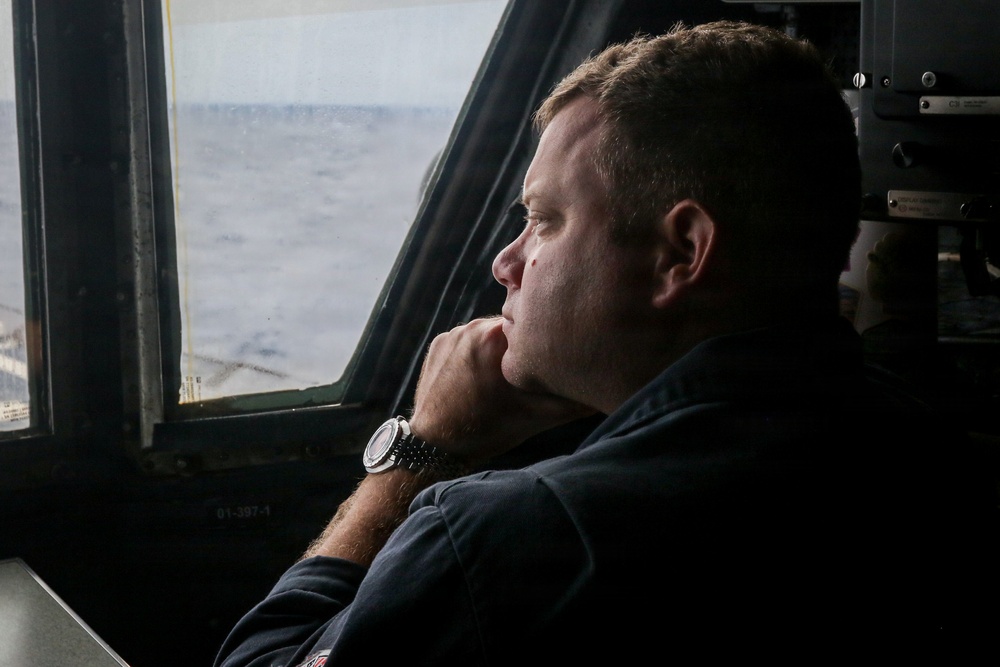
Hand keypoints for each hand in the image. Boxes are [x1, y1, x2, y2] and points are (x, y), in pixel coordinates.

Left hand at [408, 317, 593, 464]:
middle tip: (524, 376)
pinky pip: (466, 340)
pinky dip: (474, 355)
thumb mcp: (540, 416)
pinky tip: (476, 380)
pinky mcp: (438, 342)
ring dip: (497, 350)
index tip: (549, 358)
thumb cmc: (491, 429)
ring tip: (498, 381)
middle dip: (521, 347)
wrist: (436, 444)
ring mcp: (453, 333)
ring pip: (490, 333)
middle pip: (514, 328)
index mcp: (499, 338)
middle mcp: (475, 327)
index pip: (535, 325)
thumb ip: (574, 398)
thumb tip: (604, 388)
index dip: (545, 342)